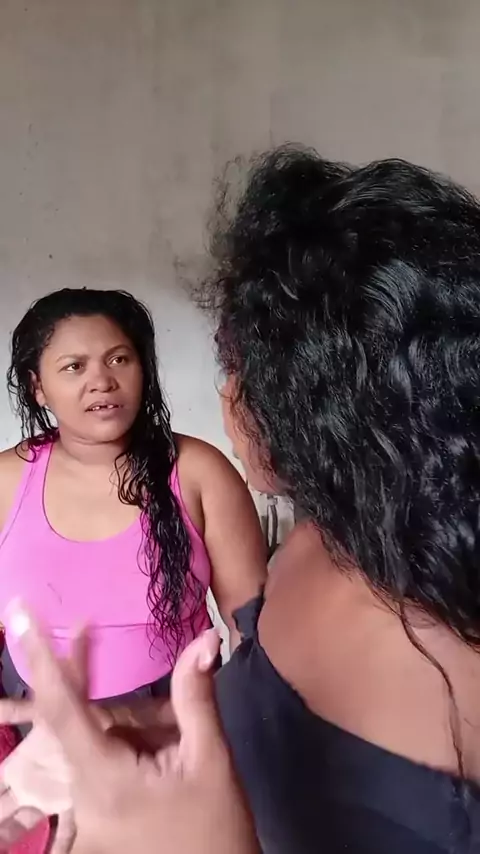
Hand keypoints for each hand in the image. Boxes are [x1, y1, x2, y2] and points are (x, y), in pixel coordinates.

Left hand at [3, 606, 259, 853]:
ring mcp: (86, 811)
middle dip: (79, 675)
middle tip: (84, 629)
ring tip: (150, 713)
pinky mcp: (97, 819)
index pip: (61, 709)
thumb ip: (196, 697)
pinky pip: (100, 762)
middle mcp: (83, 794)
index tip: (22, 618)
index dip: (40, 661)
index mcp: (103, 778)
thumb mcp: (211, 759)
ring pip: (91, 741)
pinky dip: (122, 736)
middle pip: (72, 721)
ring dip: (121, 716)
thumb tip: (205, 638)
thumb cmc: (215, 829)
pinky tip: (156, 740)